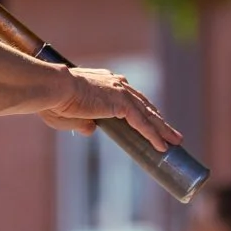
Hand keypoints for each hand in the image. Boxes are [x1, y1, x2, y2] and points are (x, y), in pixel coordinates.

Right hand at [40, 68, 181, 150]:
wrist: (55, 89)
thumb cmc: (55, 101)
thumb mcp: (71, 115)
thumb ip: (84, 122)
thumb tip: (91, 130)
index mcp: (106, 83)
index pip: (130, 97)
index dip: (142, 110)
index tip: (151, 120)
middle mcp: (117, 84)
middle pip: (144, 105)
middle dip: (159, 120)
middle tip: (172, 133)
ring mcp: (121, 93)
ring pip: (148, 114)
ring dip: (162, 129)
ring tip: (175, 142)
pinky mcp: (122, 104)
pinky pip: (142, 123)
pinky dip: (153, 135)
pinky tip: (162, 146)